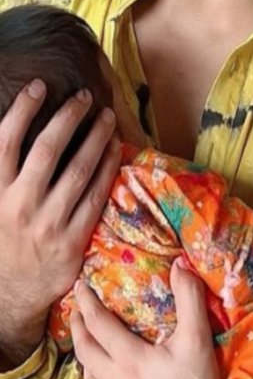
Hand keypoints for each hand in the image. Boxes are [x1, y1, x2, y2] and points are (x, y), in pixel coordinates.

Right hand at [0, 85, 119, 363]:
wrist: (11, 292)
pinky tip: (115, 150)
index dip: (22, 111)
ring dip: (95, 138)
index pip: (4, 142)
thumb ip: (1, 173)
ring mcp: (48, 222)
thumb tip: (7, 136)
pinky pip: (97, 196)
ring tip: (106, 116)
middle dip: (67, 117)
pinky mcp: (73, 238)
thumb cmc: (2, 240)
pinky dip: (108, 168)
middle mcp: (19, 204)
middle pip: (46, 150)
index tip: (39, 86)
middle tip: (84, 95)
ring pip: (78, 170)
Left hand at [69, 259, 234, 378]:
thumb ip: (190, 301)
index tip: (81, 288)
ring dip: (83, 354)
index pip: (98, 322)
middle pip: (84, 347)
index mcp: (128, 357)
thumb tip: (181, 266)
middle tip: (77, 311)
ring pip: (86, 373)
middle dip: (78, 325)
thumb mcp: (199, 342)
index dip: (88, 302)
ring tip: (88, 343)